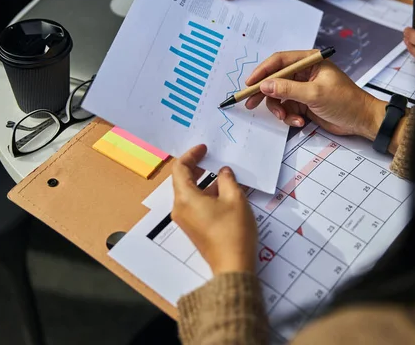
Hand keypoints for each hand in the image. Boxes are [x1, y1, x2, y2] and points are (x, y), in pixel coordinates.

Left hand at [171, 144, 257, 274]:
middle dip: (197, 167)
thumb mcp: (235, 198)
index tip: (205, 148)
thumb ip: (227, 179)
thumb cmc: (233, 231)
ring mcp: (185, 220)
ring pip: (190, 192)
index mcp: (185, 198)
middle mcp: (180, 208)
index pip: (180, 168)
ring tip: (224, 176)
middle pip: (182, 180)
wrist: (232, 265)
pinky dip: (206, 194)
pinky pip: (195, 204)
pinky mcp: (193, 227)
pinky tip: (225, 192)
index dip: (192, 155)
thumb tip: (223, 172)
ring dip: (205, 181)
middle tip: (212, 158)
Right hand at [245, 50, 386, 140]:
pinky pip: (287, 107)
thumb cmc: (345, 101)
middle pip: (275, 79)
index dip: (262, 71)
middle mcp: (304, 72)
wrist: (362, 121)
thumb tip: (265, 85)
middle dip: (265, 93)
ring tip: (288, 118)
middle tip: (251, 104)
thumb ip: (288, 89)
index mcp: (309, 61)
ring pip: (279, 96)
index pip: (279, 61)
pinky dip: (290, 116)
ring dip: (280, 109)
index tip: (249, 84)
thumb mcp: (315, 94)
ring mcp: (303, 88)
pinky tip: (300, 122)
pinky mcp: (304, 102)